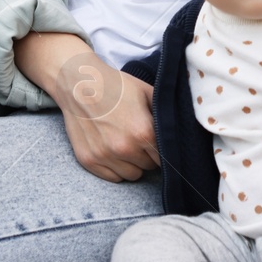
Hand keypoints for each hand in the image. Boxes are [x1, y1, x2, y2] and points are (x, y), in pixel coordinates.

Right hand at [55, 54, 159, 182]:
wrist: (78, 83)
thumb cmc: (116, 86)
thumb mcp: (148, 93)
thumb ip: (166, 115)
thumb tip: (182, 130)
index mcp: (143, 132)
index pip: (166, 158)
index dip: (165, 150)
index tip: (160, 144)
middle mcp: (124, 148)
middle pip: (150, 167)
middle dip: (148, 155)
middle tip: (140, 138)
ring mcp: (104, 156)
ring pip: (132, 175)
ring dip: (133, 164)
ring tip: (127, 144)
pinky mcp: (88, 161)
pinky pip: (112, 178)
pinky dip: (116, 168)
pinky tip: (113, 149)